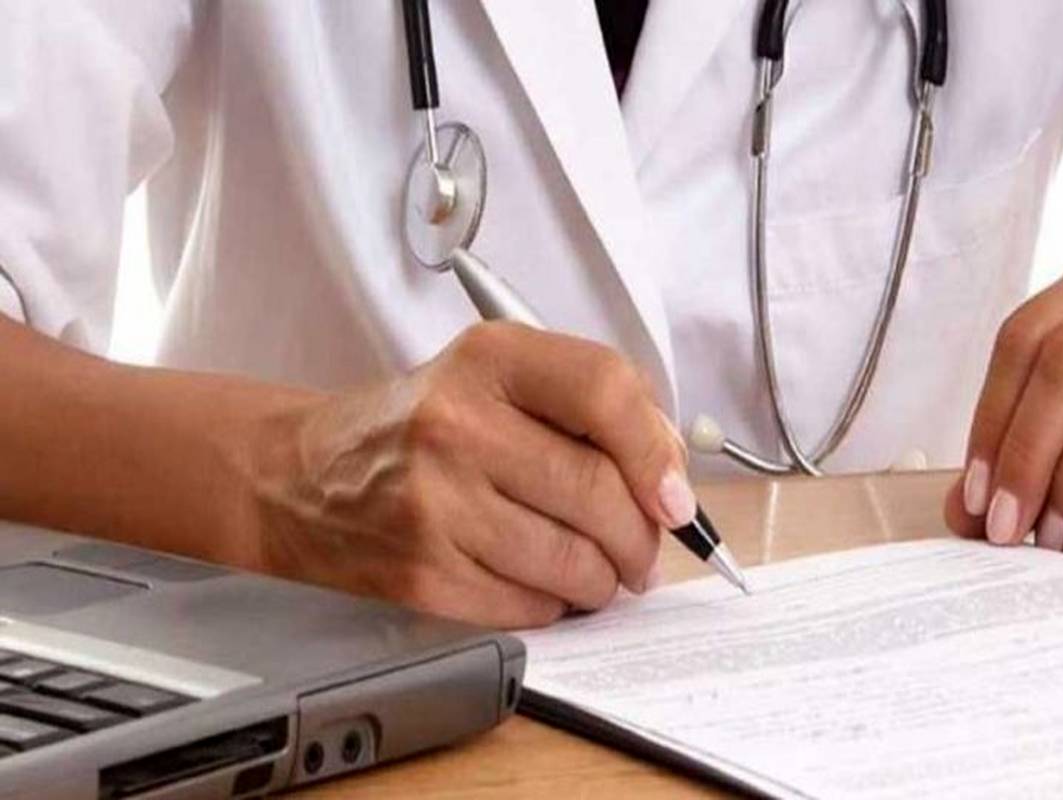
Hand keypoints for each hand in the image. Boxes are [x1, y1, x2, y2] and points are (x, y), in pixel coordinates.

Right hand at [246, 322, 688, 627]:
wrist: (303, 478)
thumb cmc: (417, 427)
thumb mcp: (493, 378)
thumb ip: (587, 404)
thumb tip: (670, 474)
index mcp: (487, 361)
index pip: (603, 389)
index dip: (657, 449)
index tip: (675, 496)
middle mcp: (455, 426)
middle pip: (598, 490)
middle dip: (641, 537)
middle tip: (644, 551)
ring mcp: (433, 506)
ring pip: (572, 561)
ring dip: (604, 579)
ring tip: (598, 571)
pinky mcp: (419, 578)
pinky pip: (529, 607)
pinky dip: (553, 605)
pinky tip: (538, 584)